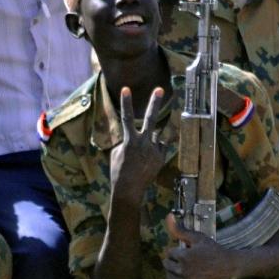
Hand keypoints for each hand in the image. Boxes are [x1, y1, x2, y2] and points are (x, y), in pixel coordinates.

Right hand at [109, 87, 166, 206]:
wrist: (128, 190)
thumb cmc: (118, 171)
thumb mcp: (117, 153)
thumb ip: (127, 141)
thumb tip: (135, 137)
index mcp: (129, 141)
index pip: (126, 117)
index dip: (126, 102)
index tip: (126, 89)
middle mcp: (144, 143)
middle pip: (150, 118)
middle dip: (155, 103)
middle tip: (160, 89)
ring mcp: (154, 150)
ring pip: (155, 136)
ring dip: (149, 141)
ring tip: (141, 156)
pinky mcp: (161, 157)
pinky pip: (159, 147)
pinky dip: (154, 150)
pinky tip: (147, 162)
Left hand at [163, 213, 235, 278]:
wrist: (226, 266)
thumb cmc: (213, 250)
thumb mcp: (197, 237)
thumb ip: (180, 229)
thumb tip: (169, 216)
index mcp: (183, 256)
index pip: (169, 253)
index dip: (177, 250)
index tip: (186, 250)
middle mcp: (183, 270)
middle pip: (166, 264)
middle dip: (173, 260)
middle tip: (184, 259)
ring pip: (168, 276)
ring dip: (172, 271)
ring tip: (182, 267)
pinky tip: (180, 278)